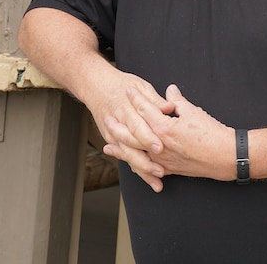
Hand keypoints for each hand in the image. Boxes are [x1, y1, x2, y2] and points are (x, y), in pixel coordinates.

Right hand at [85, 72, 173, 191]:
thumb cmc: (121, 85)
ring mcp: (114, 135)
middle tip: (161, 170)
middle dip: (146, 160)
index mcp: (126, 109)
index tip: (161, 147)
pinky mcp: (113, 141)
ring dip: (142, 170)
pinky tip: (148, 179)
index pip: (138, 126)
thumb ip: (155, 100)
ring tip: (156, 181)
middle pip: (132, 146)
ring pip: (128, 156)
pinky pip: (126, 157)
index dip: (149, 138)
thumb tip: (169, 107)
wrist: (97, 86)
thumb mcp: (141, 86)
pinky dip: (136, 168)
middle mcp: (119, 124)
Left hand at [106, 84, 235, 189]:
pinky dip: (136, 165)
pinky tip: (129, 164)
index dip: (136, 99)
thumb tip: (170, 91)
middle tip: (108, 118)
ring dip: (121, 148)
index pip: (145, 110)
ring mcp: (162, 159)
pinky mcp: (169, 169)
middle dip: (119, 125)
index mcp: (164, 127)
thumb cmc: (212, 134)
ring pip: (135, 154)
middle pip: (132, 134)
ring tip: (108, 145)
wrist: (225, 157)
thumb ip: (178, 101)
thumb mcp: (195, 112)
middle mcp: (159, 145)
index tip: (128, 91)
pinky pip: (147, 167)